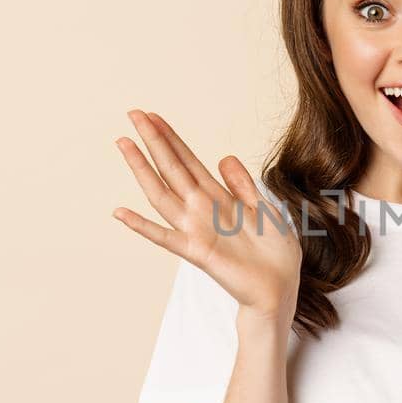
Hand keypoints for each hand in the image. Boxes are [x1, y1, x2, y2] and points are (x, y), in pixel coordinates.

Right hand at [112, 109, 302, 319]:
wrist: (280, 288)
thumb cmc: (273, 252)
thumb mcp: (263, 208)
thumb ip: (242, 184)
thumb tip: (224, 157)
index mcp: (217, 197)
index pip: (187, 161)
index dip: (170, 138)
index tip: (152, 115)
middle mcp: (201, 210)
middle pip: (172, 168)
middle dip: (153, 141)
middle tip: (133, 114)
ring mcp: (197, 230)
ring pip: (162, 194)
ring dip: (142, 169)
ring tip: (124, 144)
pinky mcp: (199, 252)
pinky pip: (166, 238)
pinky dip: (143, 226)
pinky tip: (121, 212)